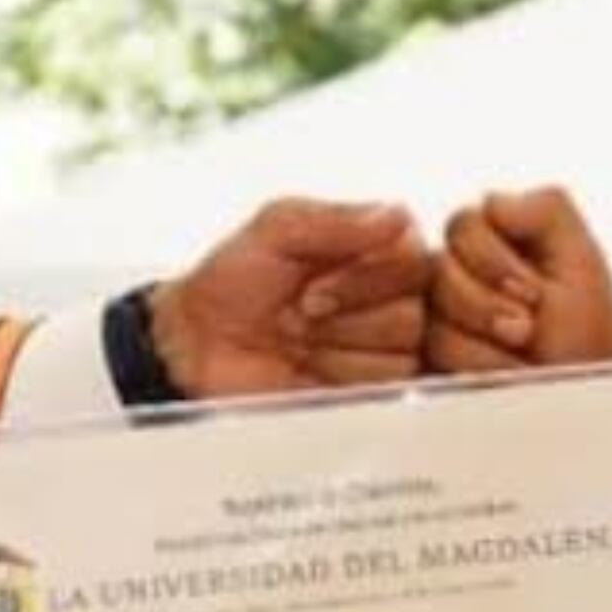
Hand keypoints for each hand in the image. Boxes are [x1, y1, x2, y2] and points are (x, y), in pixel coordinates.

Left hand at [149, 198, 432, 397]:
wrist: (195, 349)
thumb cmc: (230, 284)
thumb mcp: (275, 228)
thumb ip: (335, 219)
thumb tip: (396, 216)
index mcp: (377, 250)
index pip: (417, 258)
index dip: (364, 276)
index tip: (310, 283)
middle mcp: (389, 300)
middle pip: (416, 311)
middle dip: (347, 315)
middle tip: (300, 314)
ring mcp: (383, 351)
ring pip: (403, 353)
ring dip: (338, 349)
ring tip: (299, 344)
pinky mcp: (373, 394)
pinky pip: (389, 391)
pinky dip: (341, 380)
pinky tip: (310, 372)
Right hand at [425, 186, 611, 373]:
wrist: (581, 408)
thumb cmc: (589, 344)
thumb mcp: (583, 263)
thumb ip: (546, 209)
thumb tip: (489, 198)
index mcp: (496, 242)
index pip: (464, 224)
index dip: (494, 261)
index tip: (534, 295)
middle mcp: (459, 276)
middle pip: (438, 268)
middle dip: (486, 305)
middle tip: (526, 331)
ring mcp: (439, 321)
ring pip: (429, 317)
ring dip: (483, 346)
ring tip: (519, 362)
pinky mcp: (427, 363)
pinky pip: (420, 357)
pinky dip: (470, 371)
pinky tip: (496, 379)